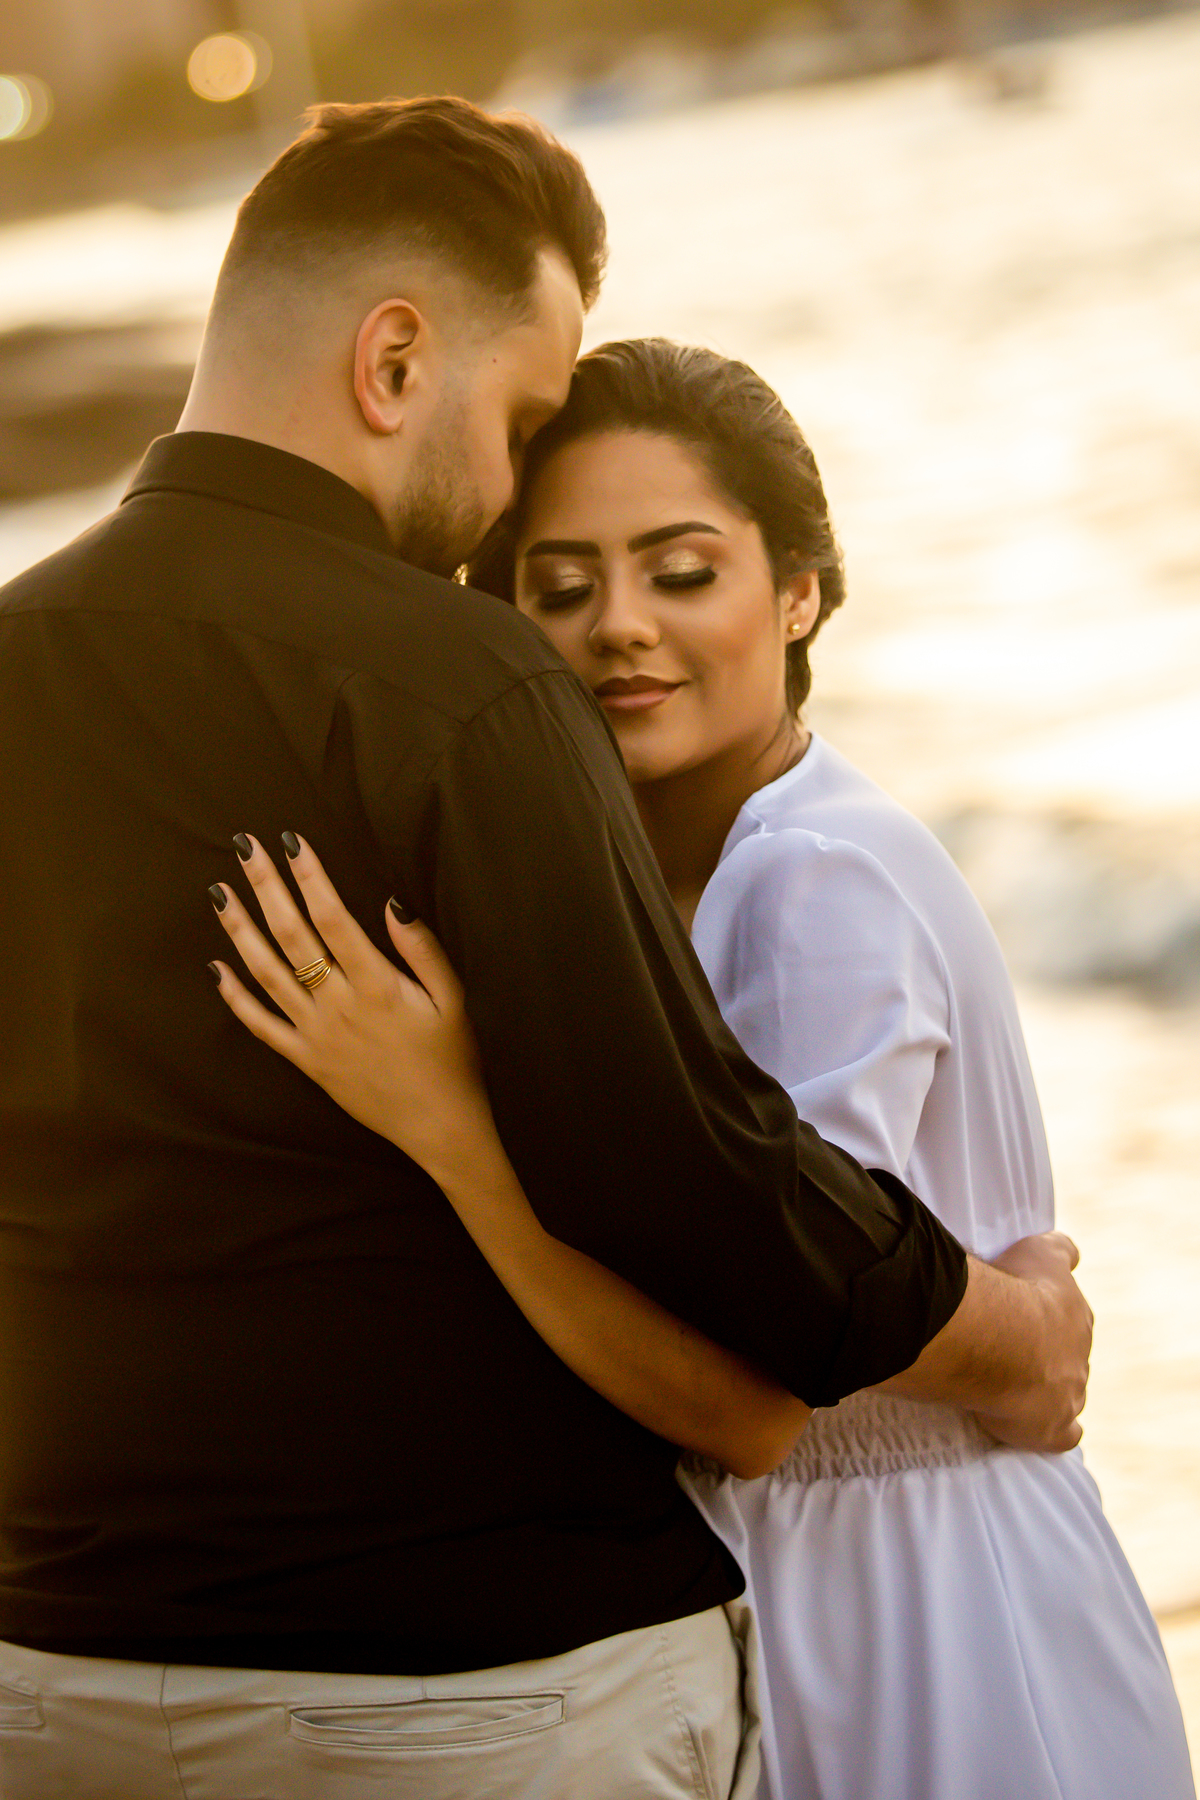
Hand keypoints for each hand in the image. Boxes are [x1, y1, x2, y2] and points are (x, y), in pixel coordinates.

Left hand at [208, 834, 493, 1176]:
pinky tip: (218, 969)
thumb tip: (391, 903)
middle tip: (244, 848)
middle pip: (291, 935)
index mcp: (377, 985)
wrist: (439, 1127)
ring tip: (220, 894)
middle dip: (266, 887)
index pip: (331, 917)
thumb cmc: (454, 1061)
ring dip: (240, 931)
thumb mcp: (455, 999)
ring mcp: (317, 1034)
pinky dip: (236, 998)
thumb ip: (423, 949)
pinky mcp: (307, 1061)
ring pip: (266, 973)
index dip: (309, 876)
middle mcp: (338, 1005)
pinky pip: (262, 1026)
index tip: (291, 842)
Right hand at [973, 1231, 1092, 1452]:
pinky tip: (1034, 1429)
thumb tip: (1071, 1252)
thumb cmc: (1015, 1291)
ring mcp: (1071, 1395)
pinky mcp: (1054, 1429)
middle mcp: (1079, 1356)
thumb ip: (1058, 1250)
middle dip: (1041, 1357)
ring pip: (1065, 1395)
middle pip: (1065, 1359)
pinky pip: (1063, 1435)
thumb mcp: (1039, 1252)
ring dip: (1042, 1392)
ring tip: (1005, 1386)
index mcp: (1076, 1317)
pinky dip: (1051, 1433)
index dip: (1043, 1321)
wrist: (999, 1338)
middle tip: (1002, 1352)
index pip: (1067, 1320)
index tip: (1020, 1319)